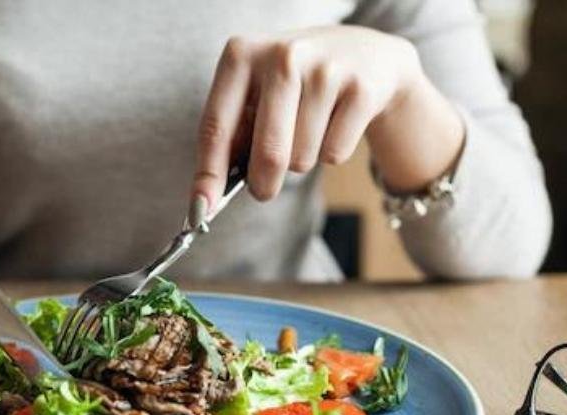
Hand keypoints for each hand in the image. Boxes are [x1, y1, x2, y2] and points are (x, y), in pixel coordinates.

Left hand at [190, 25, 446, 215]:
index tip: (201, 209)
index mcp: (242, 54)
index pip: (216, 126)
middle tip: (263, 190)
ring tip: (309, 128)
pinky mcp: (361, 89)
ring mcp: (325, 70)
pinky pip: (334, 154)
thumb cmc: (294, 85)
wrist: (364, 53)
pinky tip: (335, 122)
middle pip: (267, 152)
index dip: (209, 173)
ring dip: (301, 160)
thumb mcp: (256, 94)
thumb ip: (232, 136)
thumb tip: (208, 197)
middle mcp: (283, 55)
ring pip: (302, 158)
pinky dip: (331, 152)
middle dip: (263, 183)